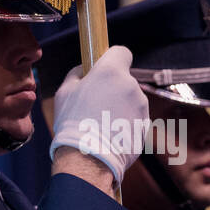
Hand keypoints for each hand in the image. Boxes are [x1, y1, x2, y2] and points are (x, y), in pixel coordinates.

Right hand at [49, 46, 148, 183]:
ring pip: (130, 100)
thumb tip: (85, 70)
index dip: (112, 59)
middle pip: (124, 79)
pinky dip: (125, 123)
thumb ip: (77, 73)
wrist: (89, 158)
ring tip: (101, 123)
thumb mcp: (64, 91)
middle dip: (113, 88)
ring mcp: (141, 106)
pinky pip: (134, 118)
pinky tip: (110, 135)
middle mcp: (131, 85)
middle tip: (95, 103)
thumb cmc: (73, 122)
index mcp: (111, 72)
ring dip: (120, 107)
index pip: (122, 52)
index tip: (103, 68)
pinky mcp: (145, 125)